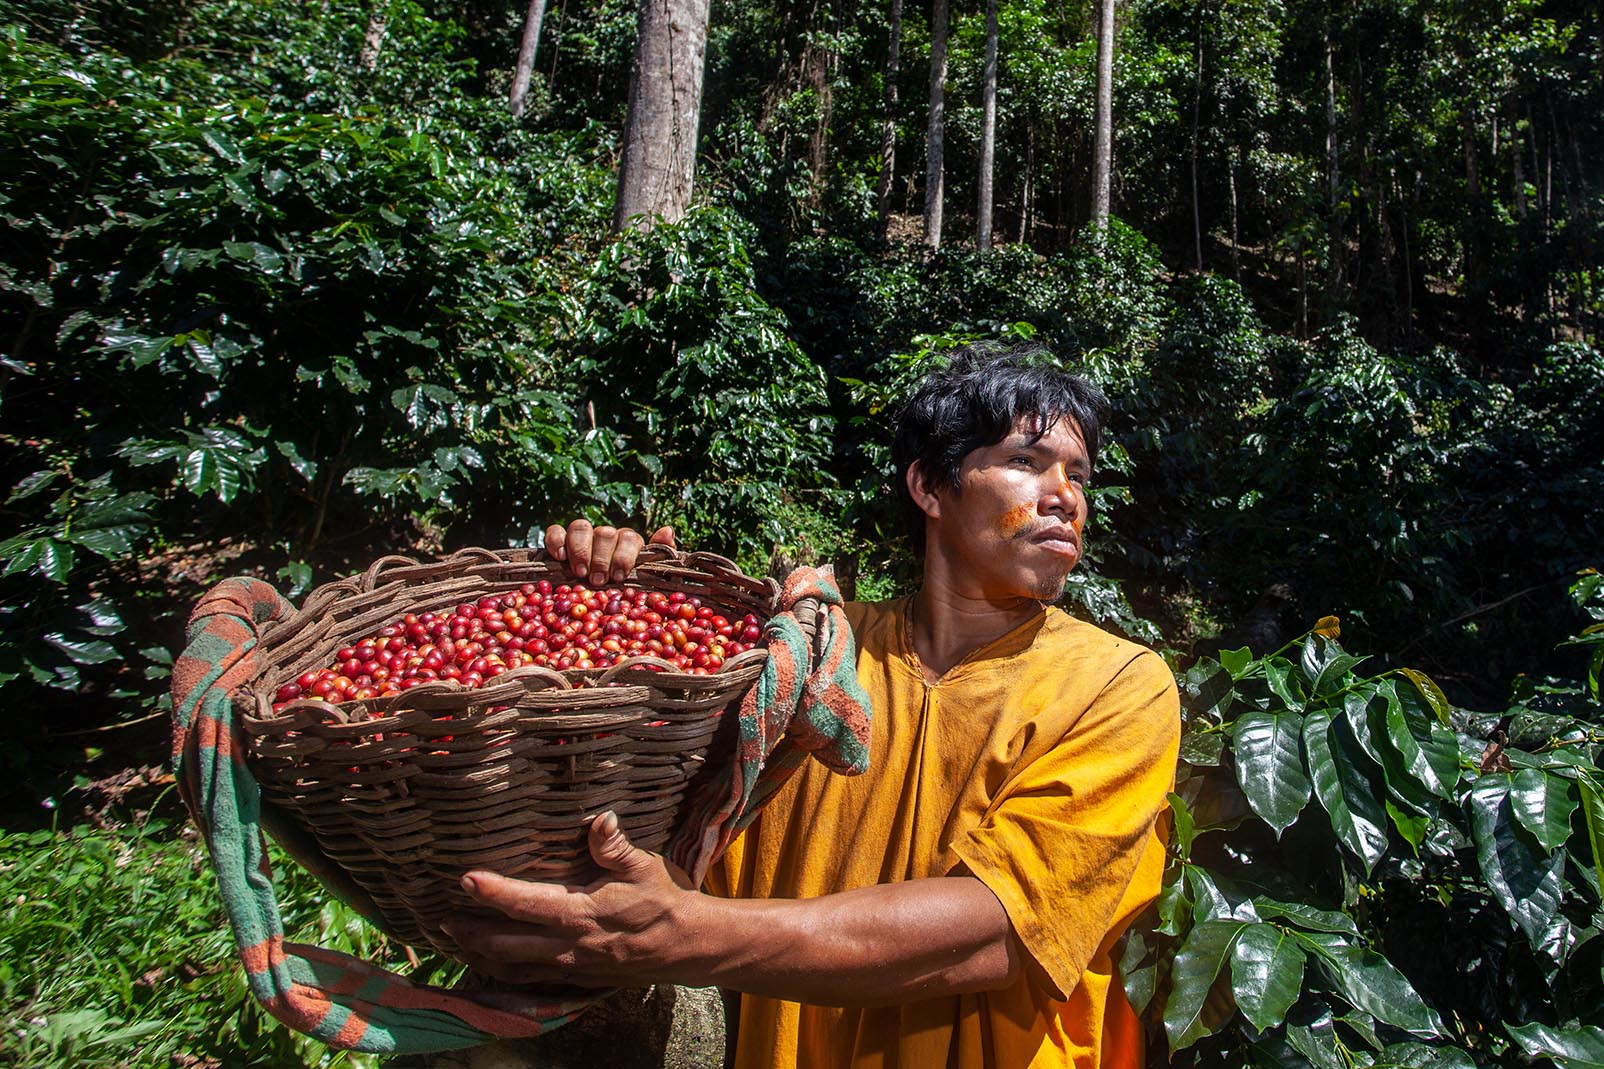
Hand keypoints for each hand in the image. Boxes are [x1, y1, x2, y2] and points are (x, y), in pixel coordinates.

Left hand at [445, 811, 697, 987]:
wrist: (685, 947)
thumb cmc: (663, 902)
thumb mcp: (645, 868)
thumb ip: (616, 846)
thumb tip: (600, 819)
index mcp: (580, 913)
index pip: (527, 903)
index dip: (493, 892)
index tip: (465, 879)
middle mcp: (568, 945)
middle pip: (505, 944)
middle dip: (470, 932)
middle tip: (440, 918)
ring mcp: (569, 965)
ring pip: (512, 966)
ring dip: (480, 954)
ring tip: (455, 939)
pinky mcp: (574, 977)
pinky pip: (528, 979)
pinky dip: (502, 970)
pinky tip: (490, 961)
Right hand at [543, 520, 675, 587]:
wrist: (598, 602)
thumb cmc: (626, 591)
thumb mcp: (649, 578)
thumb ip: (659, 556)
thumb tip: (668, 530)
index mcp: (628, 543)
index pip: (629, 537)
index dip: (624, 556)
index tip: (618, 577)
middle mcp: (606, 537)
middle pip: (604, 533)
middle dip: (601, 558)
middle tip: (598, 580)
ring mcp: (583, 537)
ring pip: (580, 527)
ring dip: (580, 550)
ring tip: (580, 573)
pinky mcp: (560, 541)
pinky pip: (555, 531)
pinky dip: (556, 541)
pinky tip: (559, 558)